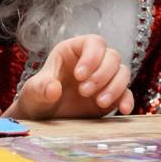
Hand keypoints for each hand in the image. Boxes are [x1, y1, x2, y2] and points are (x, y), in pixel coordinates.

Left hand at [5, 34, 134, 119]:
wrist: (44, 119)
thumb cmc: (37, 98)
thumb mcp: (33, 92)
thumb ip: (40, 88)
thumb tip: (53, 89)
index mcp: (73, 50)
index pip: (93, 42)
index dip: (91, 56)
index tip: (79, 76)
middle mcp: (92, 60)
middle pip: (112, 56)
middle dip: (101, 75)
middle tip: (84, 92)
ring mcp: (104, 78)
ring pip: (122, 71)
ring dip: (115, 87)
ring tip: (99, 103)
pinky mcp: (112, 96)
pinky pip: (126, 92)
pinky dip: (127, 100)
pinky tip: (123, 110)